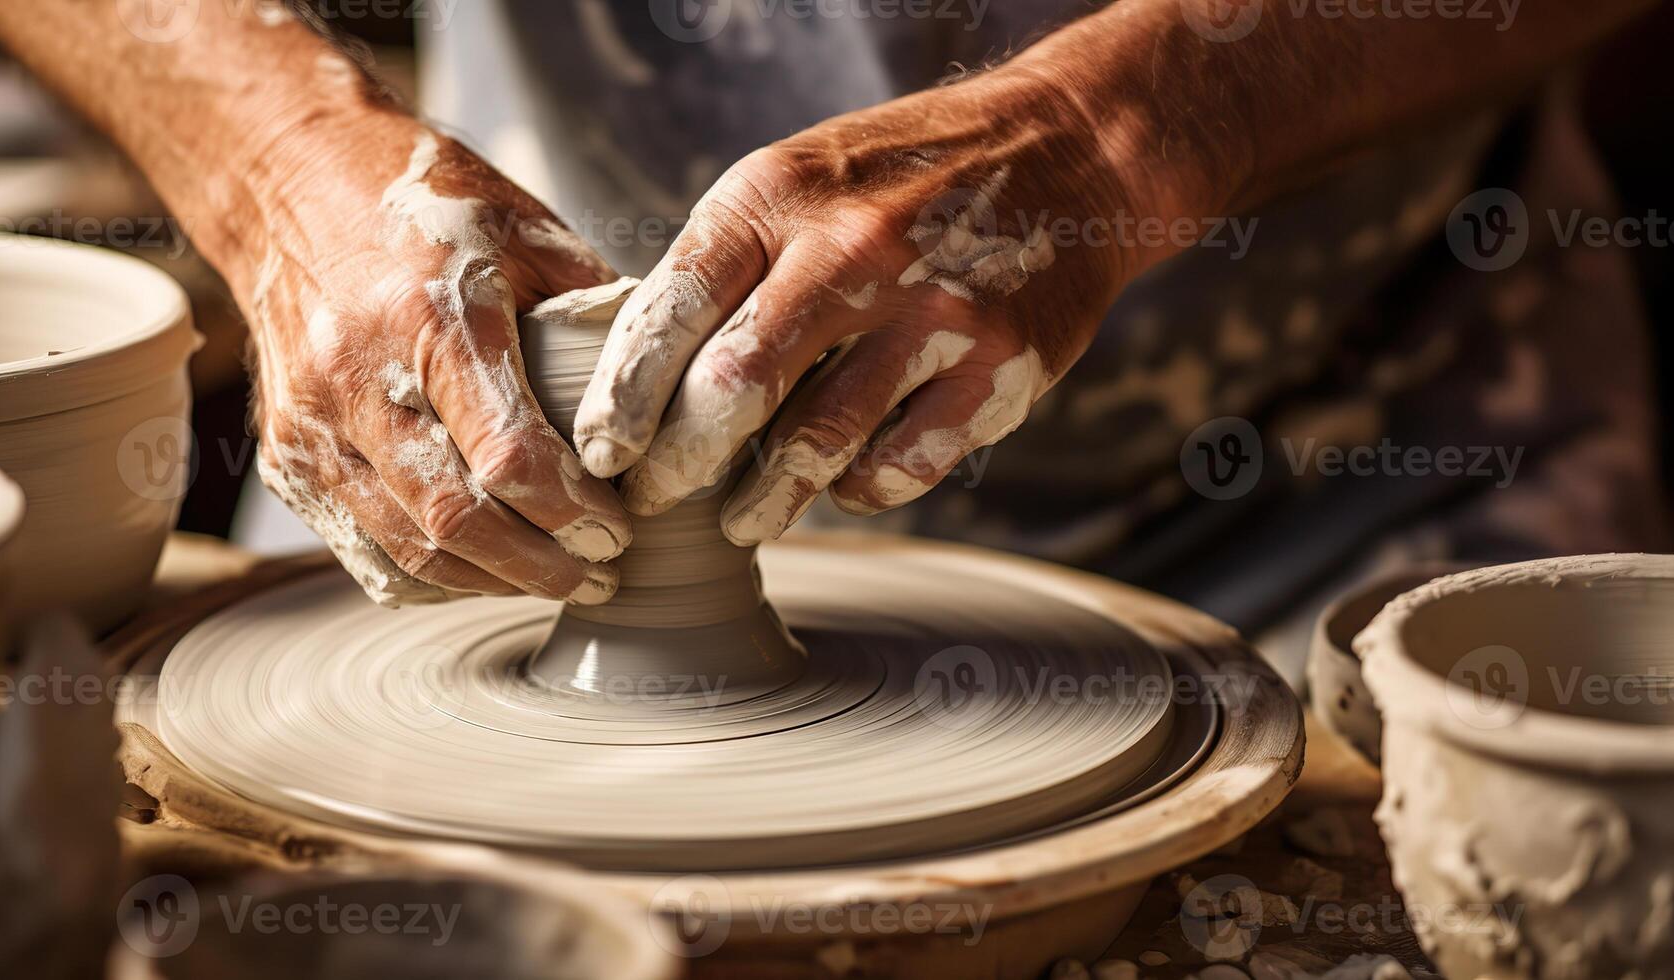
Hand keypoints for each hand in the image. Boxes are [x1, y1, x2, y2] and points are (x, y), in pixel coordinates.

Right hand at [238, 119, 632, 605]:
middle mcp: (357, 379)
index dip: (572, 510)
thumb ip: (597, 310)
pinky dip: (432, 578)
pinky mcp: (287, 457)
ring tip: (556, 579)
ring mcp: (312, 427)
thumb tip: (673, 386)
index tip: (621, 528)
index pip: (507, 453)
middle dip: (541, 565)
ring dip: (492, 581)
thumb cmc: (428, 206)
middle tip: (602, 572)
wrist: (290, 182)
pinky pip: (363, 551)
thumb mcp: (527, 229)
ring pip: (406, 549)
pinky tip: (485, 571)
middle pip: (454, 518)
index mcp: (429, 315)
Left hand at [571, 66, 1152, 543]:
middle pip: (734, 390)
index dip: (625, 397)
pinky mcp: (997, 371)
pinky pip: (899, 466)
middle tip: (653, 500)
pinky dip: (859, 486)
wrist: (1069, 154)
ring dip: (764, 501)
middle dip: (677, 465)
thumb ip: (725, 263)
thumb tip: (637, 376)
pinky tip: (845, 480)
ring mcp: (932, 315)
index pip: (672, 312)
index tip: (603, 451)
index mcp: (779, 196)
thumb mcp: (796, 178)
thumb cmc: (904, 179)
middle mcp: (854, 252)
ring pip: (816, 445)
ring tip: (742, 520)